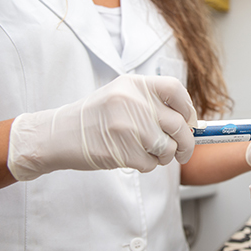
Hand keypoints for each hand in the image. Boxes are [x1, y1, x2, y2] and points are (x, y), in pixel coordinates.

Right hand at [8, 75, 197, 180]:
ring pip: (168, 147)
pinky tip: (132, 157)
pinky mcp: (123, 151)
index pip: (176, 89)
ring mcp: (128, 127)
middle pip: (178, 124)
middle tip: (183, 151)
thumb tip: (190, 123)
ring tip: (150, 153)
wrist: (59, 135)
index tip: (189, 122)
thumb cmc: (96, 118)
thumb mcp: (122, 96)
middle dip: (186, 143)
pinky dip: (147, 165)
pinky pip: (152, 163)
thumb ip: (153, 104)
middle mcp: (133, 102)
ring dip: (165, 156)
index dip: (188, 109)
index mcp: (135, 85)